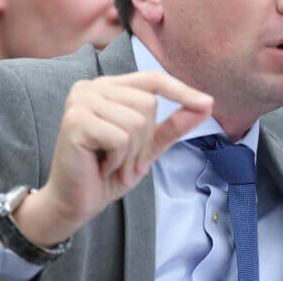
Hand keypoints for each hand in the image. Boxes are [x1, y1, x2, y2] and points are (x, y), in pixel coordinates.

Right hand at [13, 71, 212, 245]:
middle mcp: (92, 86)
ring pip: (137, 122)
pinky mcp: (75, 120)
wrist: (74, 203)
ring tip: (113, 164)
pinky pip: (121, 137)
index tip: (208, 103)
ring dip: (131, 154)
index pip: (153, 79)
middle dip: (144, 142)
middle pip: (148, 104)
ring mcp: (81, 100)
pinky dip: (119, 159)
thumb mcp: (148, 146)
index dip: (181, 90)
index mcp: (109, 87)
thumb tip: (206, 104)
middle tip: (124, 161)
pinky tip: (101, 166)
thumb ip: (174, 124)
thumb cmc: (108, 171)